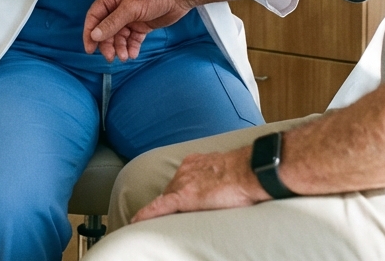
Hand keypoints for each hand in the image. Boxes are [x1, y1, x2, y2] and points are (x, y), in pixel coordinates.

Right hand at [83, 0, 191, 60]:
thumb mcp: (131, 8)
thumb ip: (112, 23)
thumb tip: (94, 36)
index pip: (95, 16)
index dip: (90, 32)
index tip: (90, 49)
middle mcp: (119, 8)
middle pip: (106, 29)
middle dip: (107, 44)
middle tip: (111, 57)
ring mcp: (130, 17)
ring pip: (119, 36)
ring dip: (119, 47)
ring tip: (124, 57)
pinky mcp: (141, 25)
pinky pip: (132, 39)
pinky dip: (131, 47)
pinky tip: (133, 54)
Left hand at [132, 146, 268, 221]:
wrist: (248, 171)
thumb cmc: (243, 170)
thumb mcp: (224, 167)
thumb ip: (214, 173)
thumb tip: (220, 182)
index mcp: (195, 162)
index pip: (180, 179)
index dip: (175, 190)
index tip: (172, 196)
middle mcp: (185, 170)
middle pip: (171, 189)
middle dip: (171, 200)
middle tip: (175, 213)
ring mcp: (183, 182)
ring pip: (167, 198)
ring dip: (166, 208)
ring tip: (163, 221)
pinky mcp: (184, 197)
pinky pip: (160, 206)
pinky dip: (148, 214)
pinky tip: (137, 221)